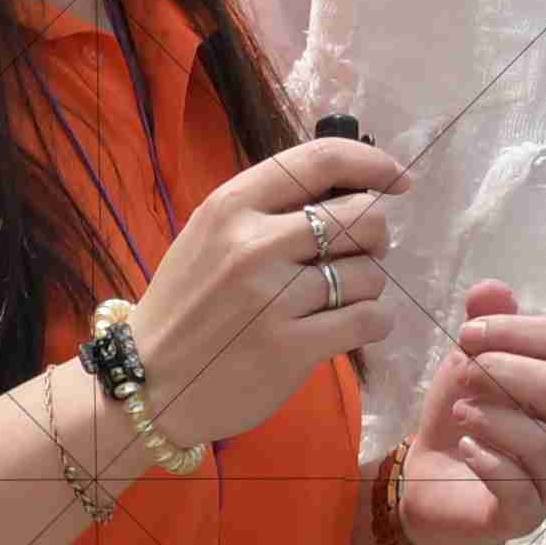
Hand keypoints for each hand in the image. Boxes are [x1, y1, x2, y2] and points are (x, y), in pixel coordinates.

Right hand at [135, 133, 402, 441]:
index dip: (372, 163)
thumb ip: (268, 208)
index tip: (396, 179)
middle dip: (375, 237)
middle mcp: (253, 244)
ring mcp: (273, 298)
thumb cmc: (188, 304)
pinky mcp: (291, 348)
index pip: (320, 161)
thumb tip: (351, 186)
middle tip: (358, 257)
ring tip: (338, 299)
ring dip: (367, 287)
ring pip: (370, 274)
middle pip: (362, 218)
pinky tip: (351, 326)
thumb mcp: (210, 236)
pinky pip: (369, 320)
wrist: (149, 383)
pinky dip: (373, 322)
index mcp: (231, 206)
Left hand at [389, 281, 545, 544]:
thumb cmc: (464, 413)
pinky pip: (519, 484)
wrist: (428, 478)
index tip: (467, 333)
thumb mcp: (469, 359)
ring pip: (543, 440)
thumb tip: (493, 289)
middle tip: (462, 373)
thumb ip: (486, 322)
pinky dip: (488, 459)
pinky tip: (465, 446)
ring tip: (460, 410)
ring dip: (492, 416)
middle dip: (502, 371)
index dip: (515, 331)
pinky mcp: (530, 515)